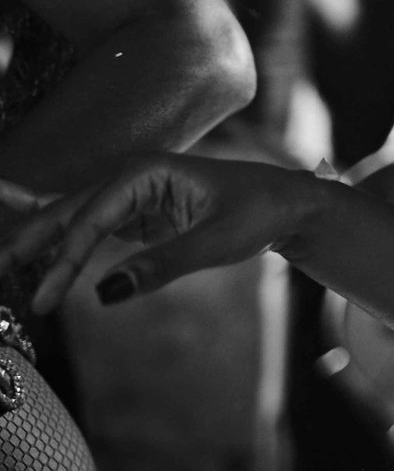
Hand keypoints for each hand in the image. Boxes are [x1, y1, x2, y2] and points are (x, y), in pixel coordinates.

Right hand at [0, 154, 310, 313]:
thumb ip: (162, 266)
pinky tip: (19, 214)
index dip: (64, 260)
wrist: (288, 203)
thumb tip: (106, 293)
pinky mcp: (138, 213)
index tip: (43, 299)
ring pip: (76, 218)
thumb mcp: (216, 242)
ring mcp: (134, 194)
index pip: (93, 218)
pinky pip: (90, 224)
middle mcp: (135, 176)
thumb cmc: (259, 213)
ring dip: (39, 240)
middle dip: (31, 240)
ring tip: (3, 262)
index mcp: (149, 171)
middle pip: (71, 210)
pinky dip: (60, 232)